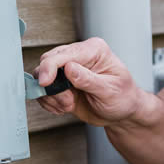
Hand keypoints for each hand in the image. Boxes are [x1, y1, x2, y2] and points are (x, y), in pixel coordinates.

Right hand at [34, 38, 150, 126]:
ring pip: (41, 76)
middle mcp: (78, 55)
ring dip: (51, 95)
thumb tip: (69, 68)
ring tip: (69, 106)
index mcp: (93, 50)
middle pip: (47, 61)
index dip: (50, 67)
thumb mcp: (110, 91)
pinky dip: (49, 102)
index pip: (64, 54)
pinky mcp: (61, 82)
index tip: (44, 83)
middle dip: (52, 86)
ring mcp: (67, 68)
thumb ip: (89, 80)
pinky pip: (43, 89)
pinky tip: (64, 108)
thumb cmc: (122, 98)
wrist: (122, 112)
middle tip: (68, 102)